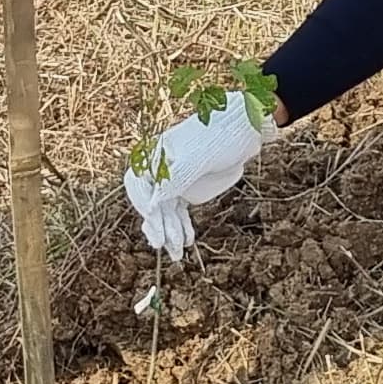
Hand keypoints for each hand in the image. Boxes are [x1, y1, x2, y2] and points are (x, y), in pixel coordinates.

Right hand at [124, 88, 275, 259]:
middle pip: (150, 201)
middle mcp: (161, 170)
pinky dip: (181, 228)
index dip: (141, 200)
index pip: (137, 182)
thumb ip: (177, 178)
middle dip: (157, 224)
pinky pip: (179, 214)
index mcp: (156, 155)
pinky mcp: (189, 190)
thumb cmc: (220, 136)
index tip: (151, 215)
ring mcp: (175, 182)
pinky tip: (186, 242)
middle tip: (163, 243)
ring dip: (169, 233)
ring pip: (165, 212)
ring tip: (177, 253)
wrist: (245, 130)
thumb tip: (153, 203)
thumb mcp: (199, 157)